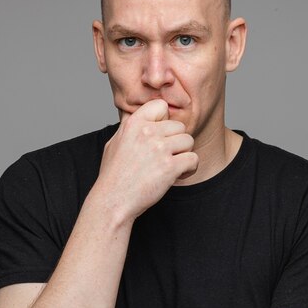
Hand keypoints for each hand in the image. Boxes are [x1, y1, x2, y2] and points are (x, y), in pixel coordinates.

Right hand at [95, 99, 198, 220]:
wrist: (113, 201)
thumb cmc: (113, 176)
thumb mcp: (115, 143)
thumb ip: (130, 128)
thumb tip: (139, 116)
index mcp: (133, 123)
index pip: (161, 106)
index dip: (164, 121)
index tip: (159, 136)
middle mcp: (147, 133)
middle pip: (179, 127)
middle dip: (176, 142)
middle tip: (165, 158)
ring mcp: (159, 149)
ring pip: (189, 141)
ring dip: (183, 155)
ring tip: (170, 167)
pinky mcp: (169, 166)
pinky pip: (193, 159)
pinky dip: (189, 169)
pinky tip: (177, 176)